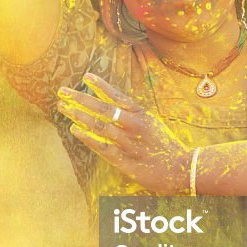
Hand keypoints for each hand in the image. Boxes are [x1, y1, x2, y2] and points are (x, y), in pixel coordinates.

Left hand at [56, 73, 192, 194]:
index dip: (100, 86)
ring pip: (99, 125)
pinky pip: (102, 146)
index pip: (117, 96)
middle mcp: (134, 125)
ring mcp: (128, 142)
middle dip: (81, 98)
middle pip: (103, 108)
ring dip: (79, 115)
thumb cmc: (166, 147)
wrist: (183, 169)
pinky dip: (87, 137)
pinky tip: (75, 129)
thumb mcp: (153, 125)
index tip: (86, 77)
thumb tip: (116, 107)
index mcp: (141, 115)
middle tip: (63, 91)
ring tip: (63, 108)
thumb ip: (135, 116)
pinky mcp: (125, 160)